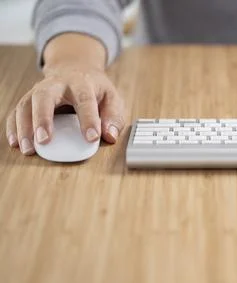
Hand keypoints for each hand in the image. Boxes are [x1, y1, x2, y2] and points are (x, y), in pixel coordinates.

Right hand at [6, 62, 124, 154]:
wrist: (75, 69)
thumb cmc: (95, 89)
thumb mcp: (112, 98)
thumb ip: (113, 117)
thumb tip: (110, 136)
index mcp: (82, 84)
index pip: (85, 100)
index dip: (89, 119)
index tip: (91, 137)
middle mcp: (57, 85)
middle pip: (44, 96)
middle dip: (43, 118)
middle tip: (44, 140)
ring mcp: (39, 90)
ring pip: (26, 104)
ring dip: (24, 128)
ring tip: (28, 148)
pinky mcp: (29, 99)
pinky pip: (17, 112)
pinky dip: (14, 127)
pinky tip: (15, 143)